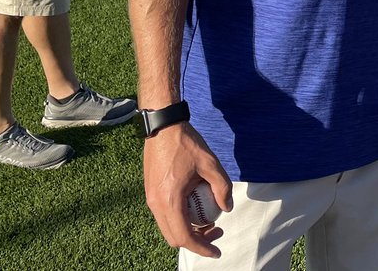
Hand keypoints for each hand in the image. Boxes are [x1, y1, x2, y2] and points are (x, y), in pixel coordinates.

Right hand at [143, 123, 233, 258]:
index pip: (184, 236)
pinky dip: (180, 220)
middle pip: (174, 237)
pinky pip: (165, 216)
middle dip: (196, 241)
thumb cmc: (186, 143)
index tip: (216, 251)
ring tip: (209, 220)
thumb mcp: (211, 163)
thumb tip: (227, 209)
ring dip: (188, 231)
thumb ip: (222, 187)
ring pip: (168, 228)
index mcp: (170, 199)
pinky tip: (196, 208)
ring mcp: (151, 199)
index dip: (201, 248)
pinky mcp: (151, 193)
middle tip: (217, 231)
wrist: (163, 126)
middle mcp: (156, 204)